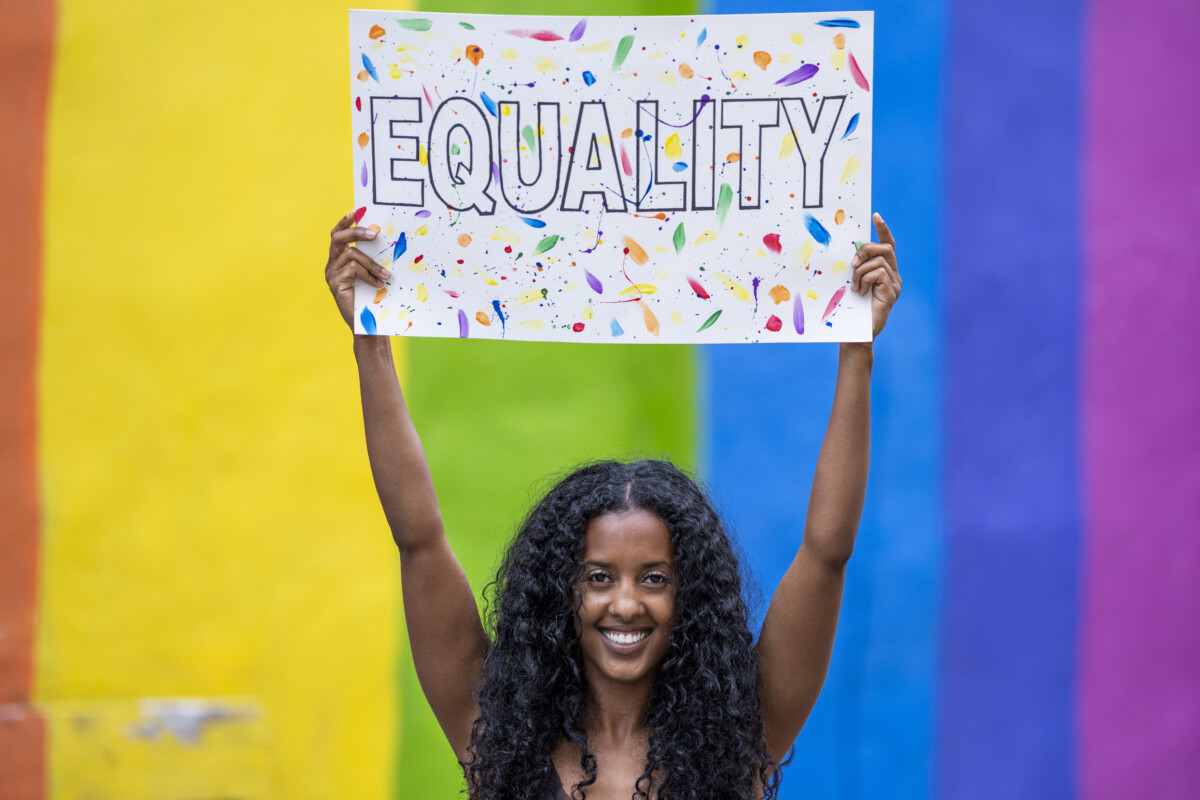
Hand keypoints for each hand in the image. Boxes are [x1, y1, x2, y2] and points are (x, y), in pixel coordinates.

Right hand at [326, 212, 390, 330]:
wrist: (366, 325)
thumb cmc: (371, 298)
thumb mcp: (372, 274)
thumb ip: (372, 258)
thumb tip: (385, 239)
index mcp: (339, 259)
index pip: (338, 234)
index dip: (345, 222)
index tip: (356, 211)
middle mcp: (331, 264)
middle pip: (338, 238)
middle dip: (356, 231)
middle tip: (374, 233)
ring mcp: (331, 273)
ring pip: (351, 254)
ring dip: (372, 263)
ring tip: (386, 275)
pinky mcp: (334, 283)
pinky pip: (352, 268)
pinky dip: (368, 275)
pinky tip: (378, 284)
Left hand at [849, 213, 900, 338]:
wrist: (857, 334)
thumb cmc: (851, 309)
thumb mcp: (852, 283)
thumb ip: (856, 268)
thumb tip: (849, 253)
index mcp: (885, 271)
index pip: (888, 245)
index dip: (883, 230)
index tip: (876, 216)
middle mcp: (894, 276)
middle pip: (885, 248)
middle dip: (866, 250)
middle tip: (852, 263)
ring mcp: (895, 284)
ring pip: (879, 261)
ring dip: (861, 271)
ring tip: (854, 287)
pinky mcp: (892, 293)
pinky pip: (879, 273)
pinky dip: (866, 279)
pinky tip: (861, 292)